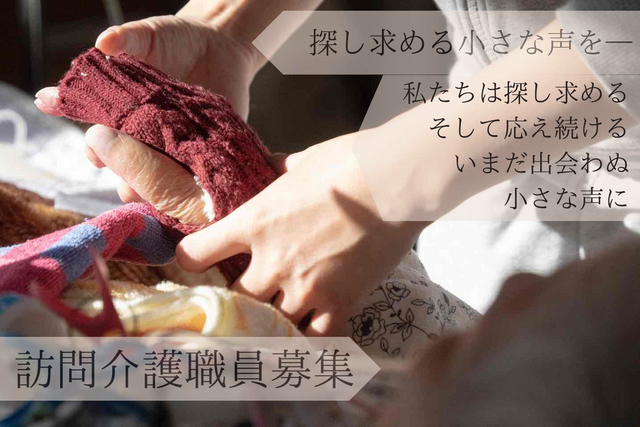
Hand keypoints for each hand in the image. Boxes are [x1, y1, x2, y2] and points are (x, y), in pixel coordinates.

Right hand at [34, 11, 262, 215]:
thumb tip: (104, 43)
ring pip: (159, 176)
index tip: (93, 152)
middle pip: (128, 163)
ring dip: (149, 184)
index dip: (94, 144)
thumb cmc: (176, 40)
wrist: (220, 45)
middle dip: (119, 168)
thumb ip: (129, 38)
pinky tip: (184, 185)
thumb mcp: (151, 36)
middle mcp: (147, 135)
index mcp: (125, 113)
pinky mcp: (205, 150)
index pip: (102, 136)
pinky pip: (194, 174)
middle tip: (113, 166)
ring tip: (141, 187)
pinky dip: (188, 182)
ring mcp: (175, 146)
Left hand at [176, 131, 426, 334]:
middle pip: (235, 299)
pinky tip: (311, 329)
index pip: (197, 253)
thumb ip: (278, 170)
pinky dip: (310, 336)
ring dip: (273, 319)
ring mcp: (305, 286)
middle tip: (248, 293)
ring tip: (280, 315)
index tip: (197, 259)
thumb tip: (270, 166)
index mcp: (254, 222)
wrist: (393, 183)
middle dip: (238, 297)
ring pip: (272, 323)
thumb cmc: (348, 162)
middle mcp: (272, 261)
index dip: (191, 258)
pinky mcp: (339, 302)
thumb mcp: (302, 161)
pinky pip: (315, 337)